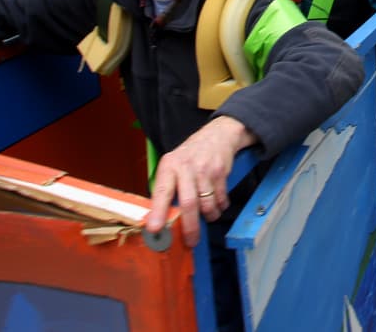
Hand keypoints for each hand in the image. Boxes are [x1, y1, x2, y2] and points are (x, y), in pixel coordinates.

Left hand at [145, 116, 257, 247]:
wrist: (217, 135)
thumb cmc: (191, 155)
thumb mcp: (174, 165)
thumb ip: (167, 188)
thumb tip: (160, 219)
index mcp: (169, 166)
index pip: (162, 192)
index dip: (158, 212)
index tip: (155, 229)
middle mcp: (186, 167)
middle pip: (188, 203)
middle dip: (190, 226)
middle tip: (191, 240)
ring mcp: (205, 170)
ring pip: (207, 204)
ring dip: (209, 215)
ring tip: (208, 215)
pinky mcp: (220, 172)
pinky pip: (220, 199)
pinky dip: (220, 206)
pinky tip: (217, 202)